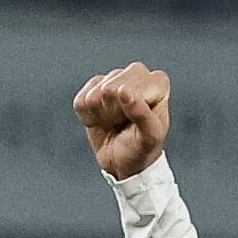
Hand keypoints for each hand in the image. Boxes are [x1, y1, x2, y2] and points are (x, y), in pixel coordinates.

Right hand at [73, 61, 170, 180]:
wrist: (124, 163)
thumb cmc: (142, 149)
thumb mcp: (149, 138)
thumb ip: (141, 113)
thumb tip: (122, 90)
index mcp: (158, 83)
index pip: (131, 87)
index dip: (129, 109)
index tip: (138, 122)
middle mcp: (137, 74)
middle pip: (109, 87)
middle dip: (113, 112)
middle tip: (123, 123)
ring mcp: (114, 78)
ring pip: (94, 95)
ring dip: (101, 116)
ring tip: (114, 123)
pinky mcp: (93, 87)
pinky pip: (80, 101)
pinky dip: (88, 117)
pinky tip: (102, 120)